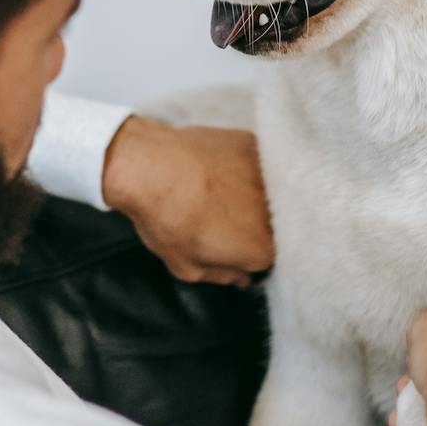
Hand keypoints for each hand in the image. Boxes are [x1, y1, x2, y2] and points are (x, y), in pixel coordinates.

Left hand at [101, 115, 274, 286]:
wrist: (152, 166)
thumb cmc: (166, 218)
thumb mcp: (186, 266)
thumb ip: (222, 275)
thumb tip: (240, 277)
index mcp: (261, 248)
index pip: (265, 259)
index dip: (243, 255)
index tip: (226, 247)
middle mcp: (274, 213)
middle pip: (272, 226)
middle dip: (250, 227)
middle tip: (217, 219)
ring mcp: (268, 176)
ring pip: (267, 193)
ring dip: (250, 196)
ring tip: (216, 192)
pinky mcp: (255, 147)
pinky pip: (257, 164)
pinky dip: (242, 169)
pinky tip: (216, 170)